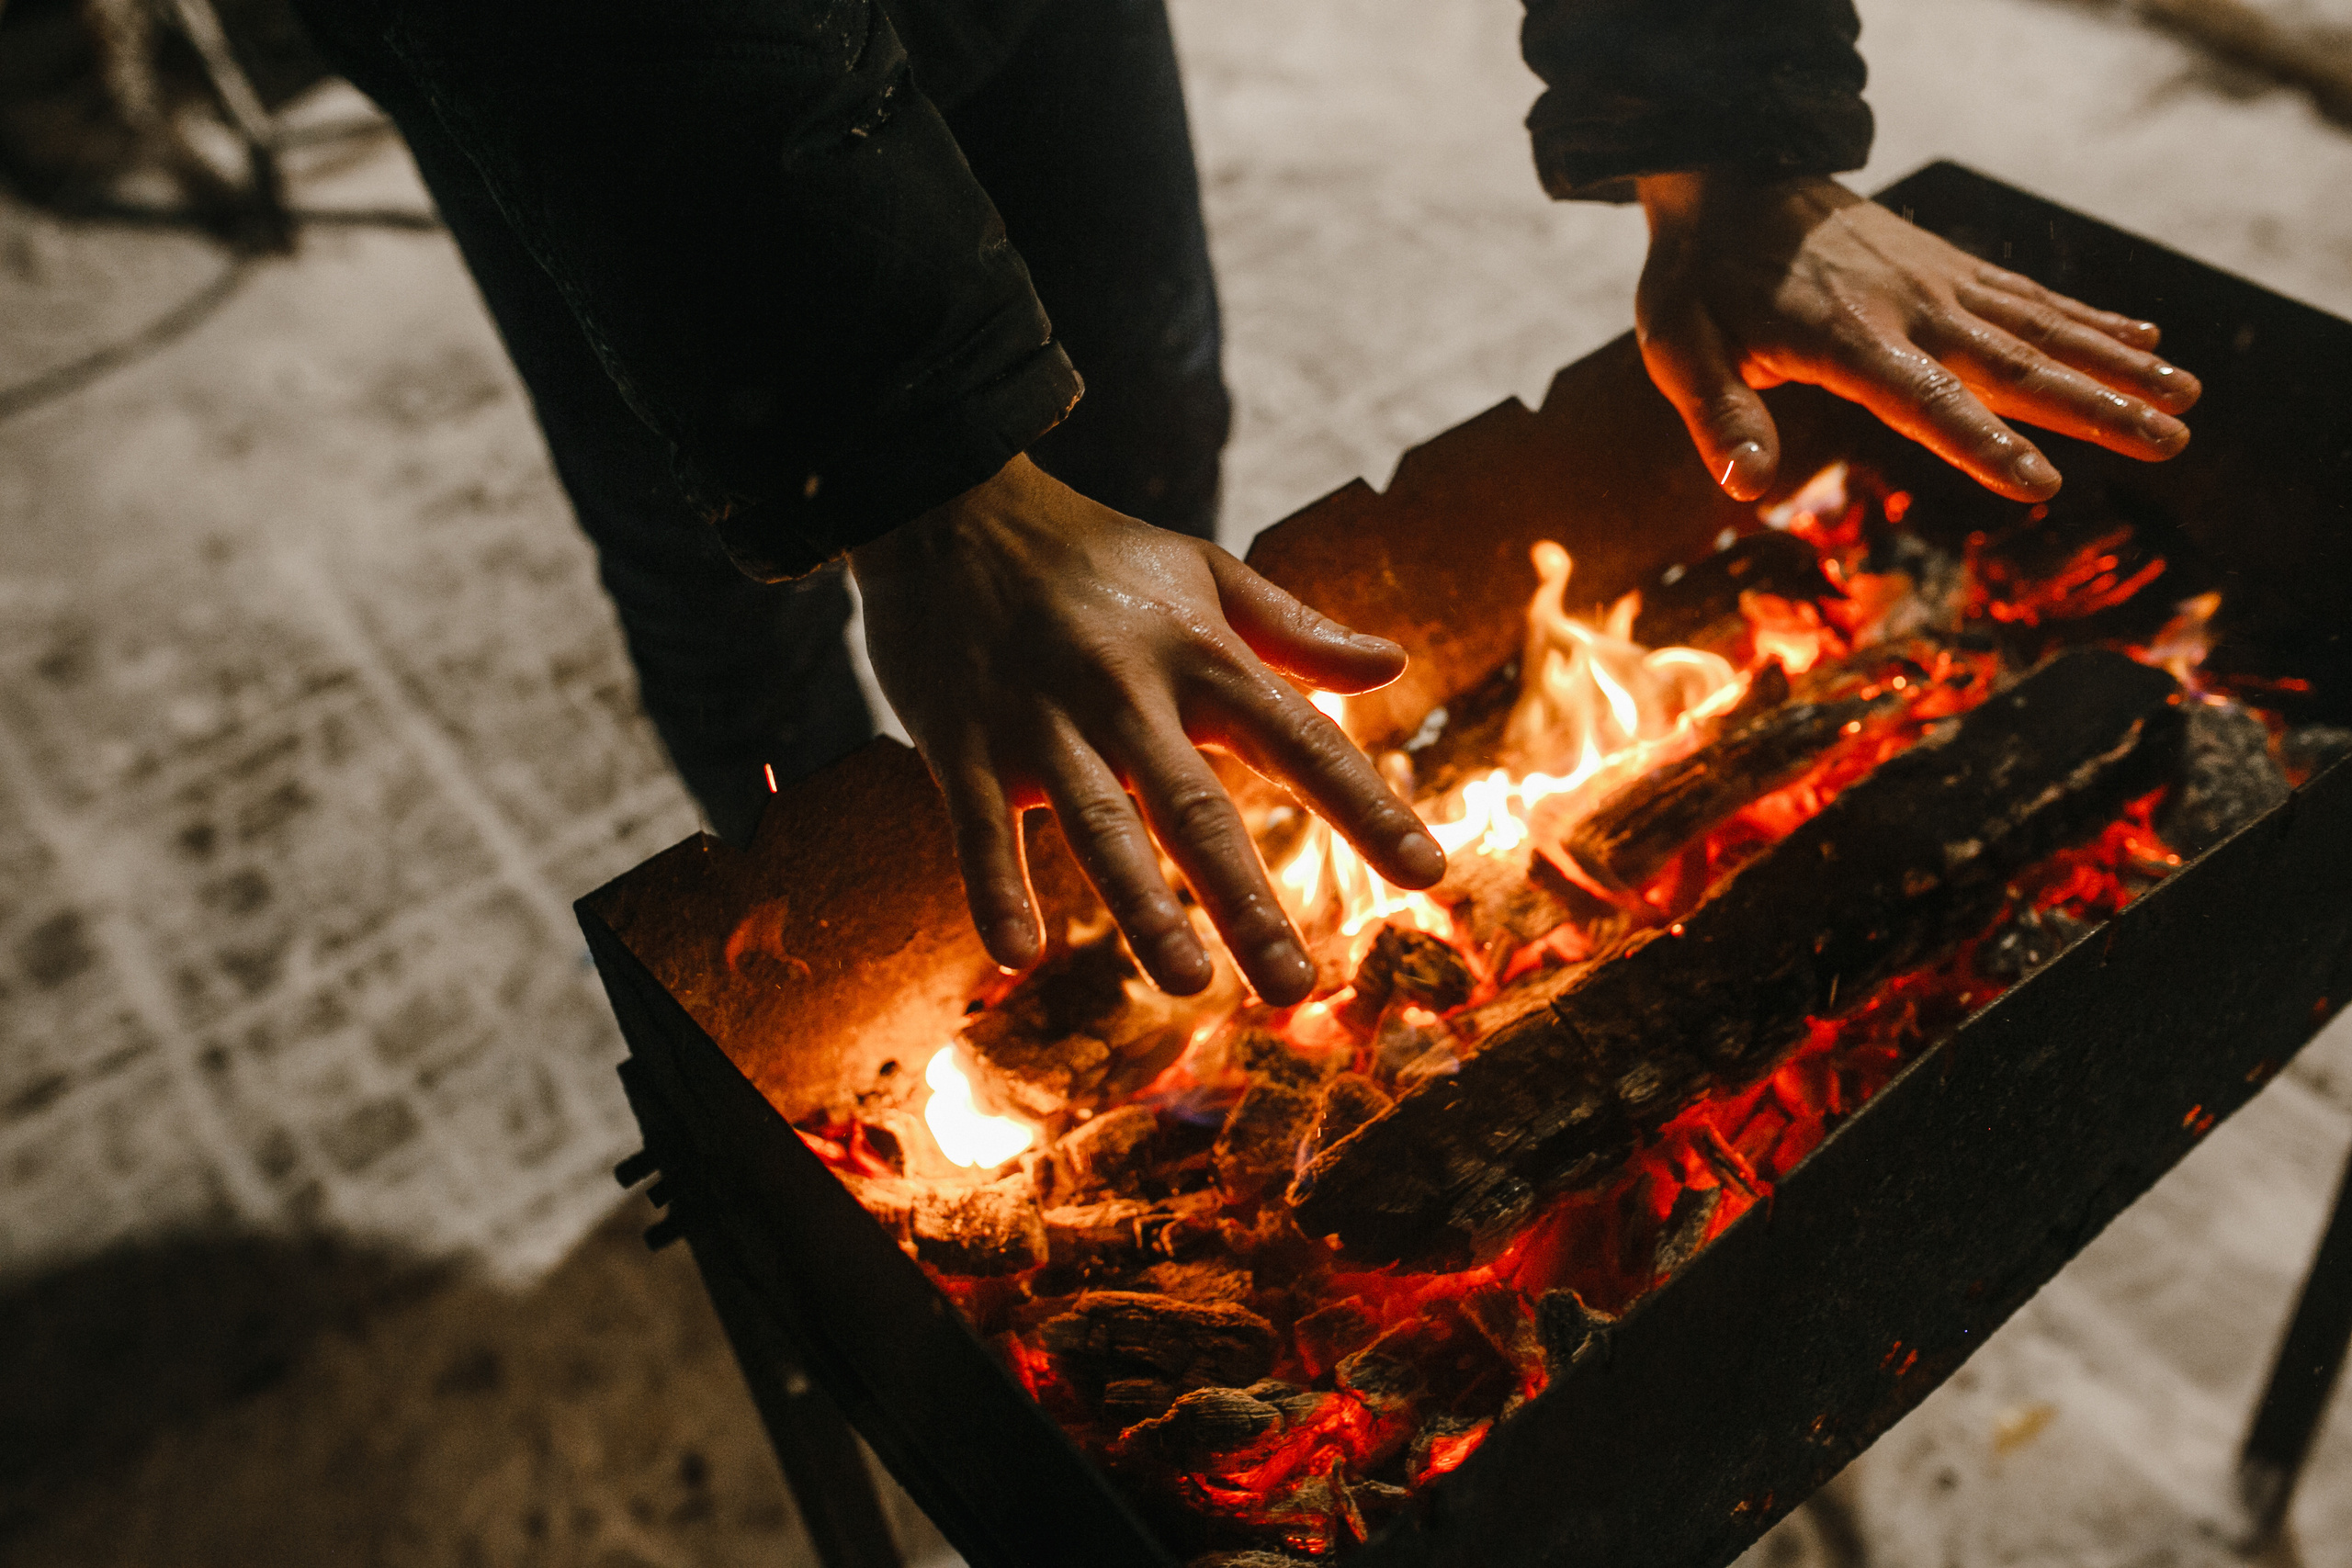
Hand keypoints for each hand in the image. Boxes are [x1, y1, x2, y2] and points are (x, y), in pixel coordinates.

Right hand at [849, 455, 1444, 1006]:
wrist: (946, 507)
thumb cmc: (1093, 552)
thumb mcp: (1203, 572)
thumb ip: (1295, 630)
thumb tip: (1395, 665)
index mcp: (1199, 654)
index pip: (1300, 740)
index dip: (1366, 806)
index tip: (1428, 871)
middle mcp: (1127, 692)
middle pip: (1196, 808)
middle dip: (1246, 900)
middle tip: (1295, 986)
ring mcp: (1042, 721)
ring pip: (1099, 826)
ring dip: (1141, 907)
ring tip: (1186, 982)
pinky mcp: (964, 743)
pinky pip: (980, 827)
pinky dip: (993, 889)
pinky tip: (1015, 954)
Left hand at [1632, 172, 2201, 502]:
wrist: (1731, 179)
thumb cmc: (1701, 279)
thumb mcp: (1680, 347)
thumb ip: (1718, 415)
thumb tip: (1743, 486)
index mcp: (1845, 338)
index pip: (1925, 400)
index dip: (1982, 442)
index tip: (2042, 482)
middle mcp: (1910, 308)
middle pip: (2013, 364)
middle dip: (2096, 407)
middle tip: (2172, 441)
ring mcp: (1938, 283)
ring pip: (2042, 327)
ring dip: (2117, 364)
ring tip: (2187, 398)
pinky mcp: (1949, 268)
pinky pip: (2030, 297)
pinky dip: (2092, 317)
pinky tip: (2146, 340)